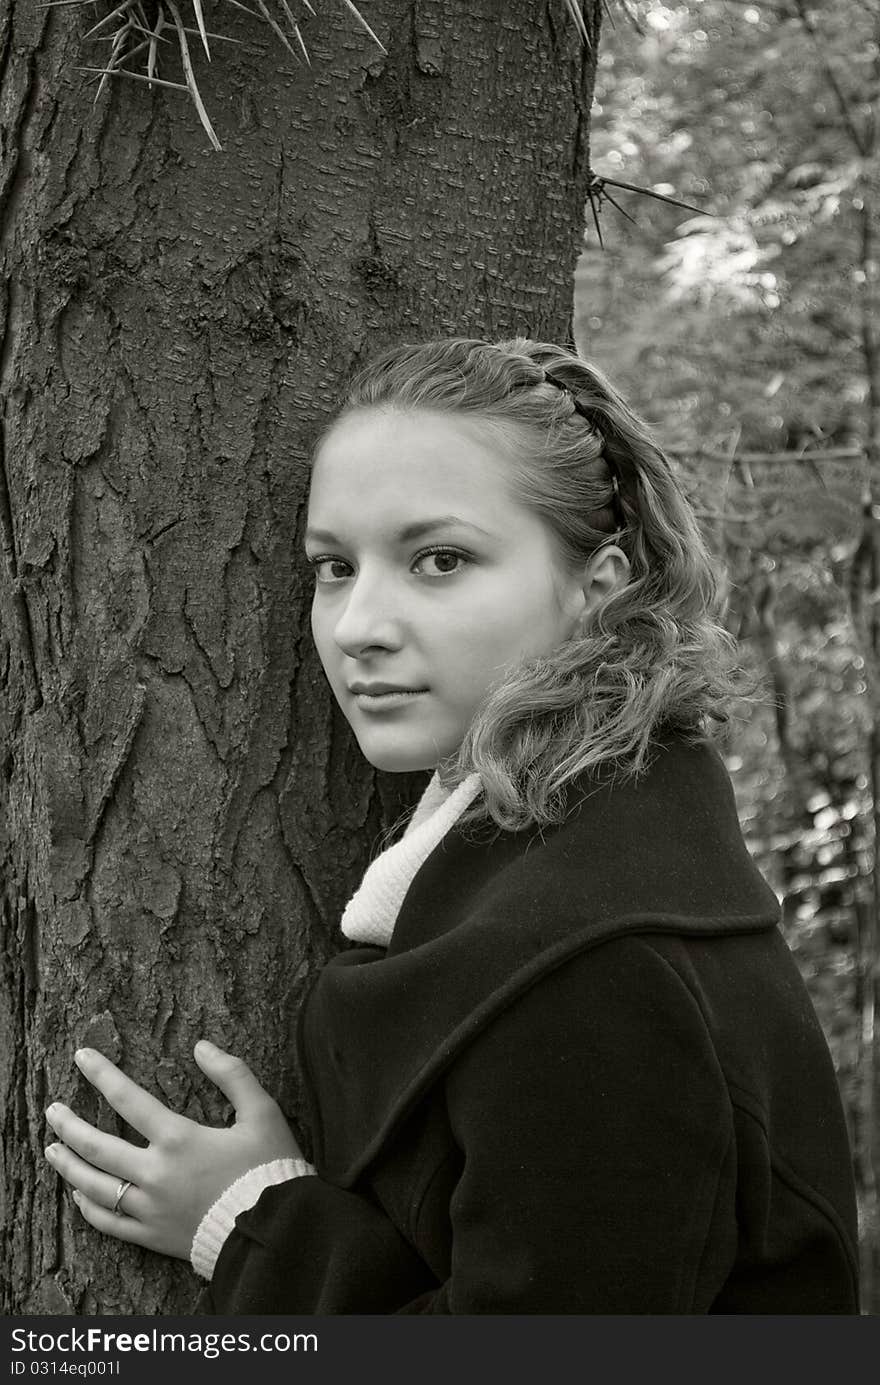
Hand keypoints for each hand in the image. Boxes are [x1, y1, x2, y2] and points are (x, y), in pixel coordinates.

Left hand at [44, 1041, 303, 1260]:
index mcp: (179, 1139)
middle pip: (98, 1146)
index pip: (129, 1099)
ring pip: (94, 1186)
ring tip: (52, 1149)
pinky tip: (78, 1195)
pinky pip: (109, 1222)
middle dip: (70, 1125)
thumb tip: (202, 1047)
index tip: (81, 1057)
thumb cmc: (269, 1167)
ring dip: (69, 1165)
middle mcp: (156, 1173)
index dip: (102, 1075)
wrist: (274, 1230)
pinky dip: (88, 1208)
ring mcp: (149, 1208)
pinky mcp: (152, 1235)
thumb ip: (233, 1074)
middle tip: (52, 1111)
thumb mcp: (262, 1112)